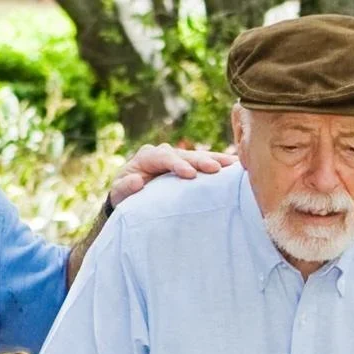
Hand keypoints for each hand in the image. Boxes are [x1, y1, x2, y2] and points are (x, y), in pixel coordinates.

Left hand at [107, 144, 235, 211]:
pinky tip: (235, 168)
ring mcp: (177, 159)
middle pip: (185, 154)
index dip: (177, 164)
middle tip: (217, 169)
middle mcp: (163, 153)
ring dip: (215, 160)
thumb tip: (137, 180)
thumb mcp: (118, 194)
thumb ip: (124, 188)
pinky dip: (217, 165)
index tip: (190, 175)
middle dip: (201, 160)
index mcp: (147, 157)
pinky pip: (203, 165)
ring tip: (234, 164)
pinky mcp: (187, 167)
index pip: (164, 157)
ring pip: (197, 157)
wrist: (129, 199)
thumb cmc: (123, 198)